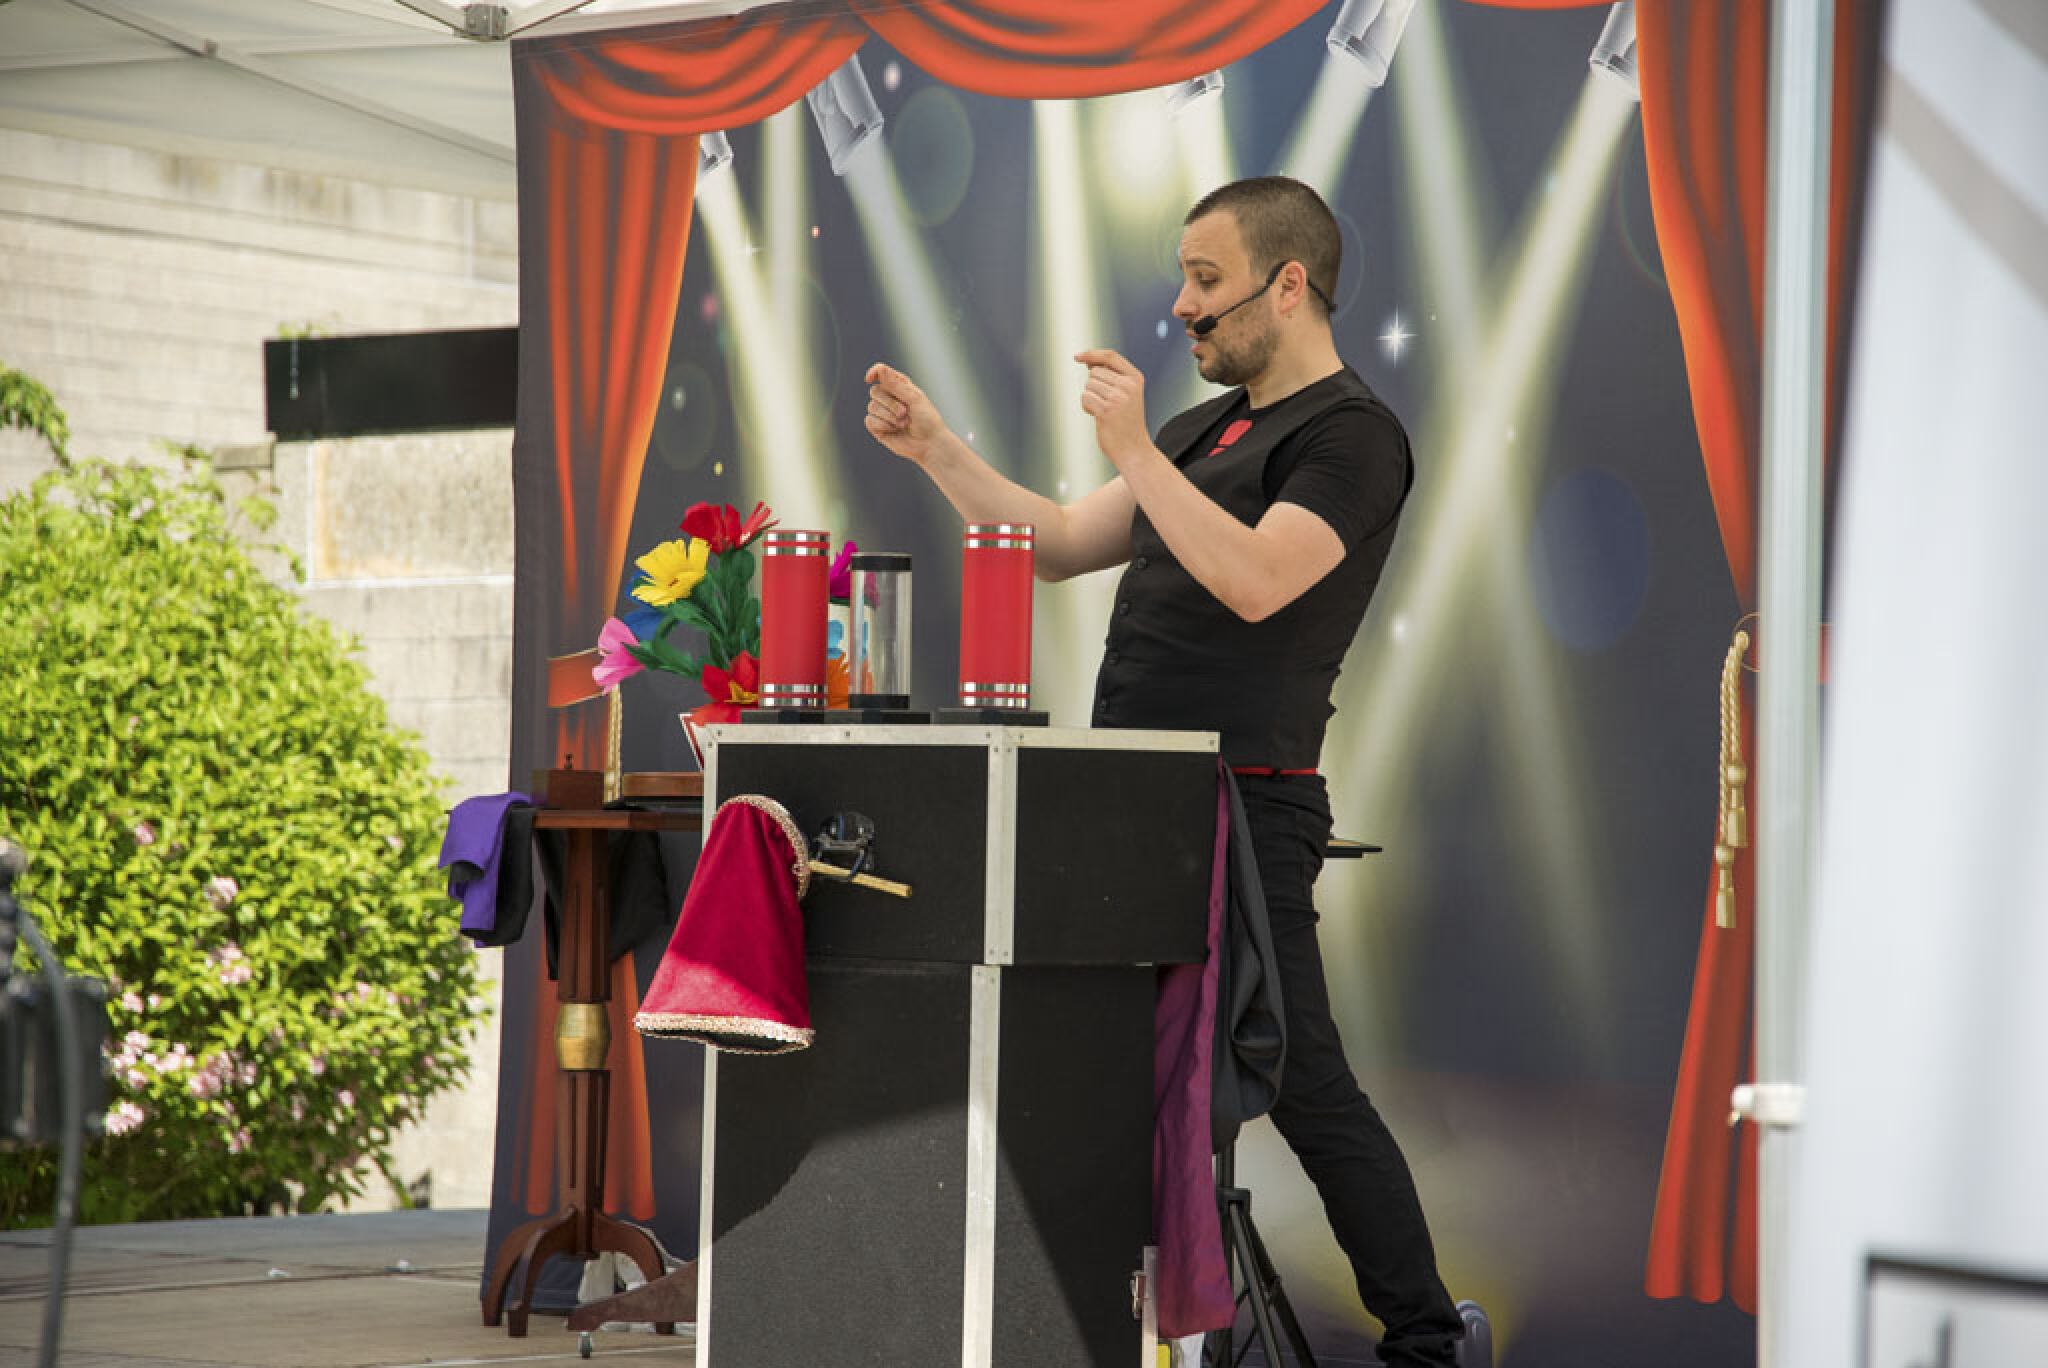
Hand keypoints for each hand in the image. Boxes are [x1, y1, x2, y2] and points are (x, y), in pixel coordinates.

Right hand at [864, 363, 948, 465]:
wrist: (929, 443)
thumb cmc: (927, 419)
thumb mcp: (914, 398)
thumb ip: (895, 384)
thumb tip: (879, 368)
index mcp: (899, 386)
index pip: (881, 373)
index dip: (874, 373)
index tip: (869, 378)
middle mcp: (889, 397)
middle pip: (875, 391)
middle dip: (890, 403)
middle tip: (905, 412)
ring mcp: (882, 413)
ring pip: (872, 407)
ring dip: (889, 416)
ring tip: (904, 423)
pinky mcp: (877, 427)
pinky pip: (870, 421)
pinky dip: (883, 425)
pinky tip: (894, 430)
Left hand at [1074, 349, 1149, 469]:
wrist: (1134, 449)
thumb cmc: (1126, 421)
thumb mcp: (1126, 394)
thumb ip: (1111, 376)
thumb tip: (1088, 361)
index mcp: (1135, 378)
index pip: (1110, 356)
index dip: (1092, 354)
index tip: (1077, 357)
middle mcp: (1128, 386)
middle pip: (1095, 371)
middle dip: (1093, 385)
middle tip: (1104, 402)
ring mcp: (1118, 398)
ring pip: (1088, 385)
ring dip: (1090, 397)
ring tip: (1103, 410)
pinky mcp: (1106, 410)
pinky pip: (1085, 398)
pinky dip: (1086, 407)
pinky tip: (1097, 416)